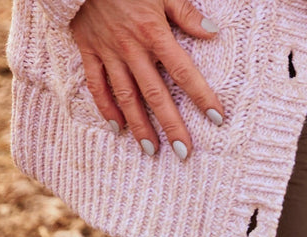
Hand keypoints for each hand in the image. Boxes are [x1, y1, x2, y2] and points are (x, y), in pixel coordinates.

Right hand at [71, 0, 224, 159]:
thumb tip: (213, 33)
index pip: (183, 71)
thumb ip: (186, 13)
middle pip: (155, 94)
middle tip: (184, 152)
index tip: (216, 118)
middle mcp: (132, 48)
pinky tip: (117, 128)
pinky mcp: (89, 51)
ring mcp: (108, 52)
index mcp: (153, 32)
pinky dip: (106, 108)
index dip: (201, 95)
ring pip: (126, 96)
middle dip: (171, 124)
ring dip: (140, 125)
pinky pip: (97, 85)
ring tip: (151, 150)